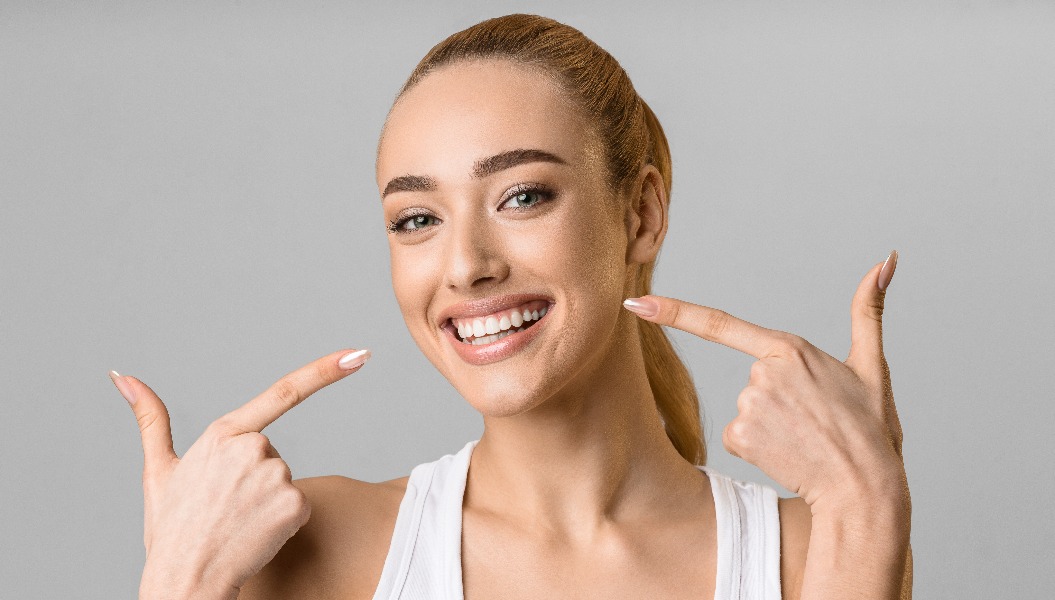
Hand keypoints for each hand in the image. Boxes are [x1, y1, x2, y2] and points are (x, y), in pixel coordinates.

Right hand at [109, 348, 370, 597]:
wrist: (185, 580)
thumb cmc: (172, 529)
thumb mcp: (158, 470)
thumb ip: (149, 418)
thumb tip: (122, 375)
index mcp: (223, 433)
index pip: (284, 392)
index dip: (325, 371)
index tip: (359, 354)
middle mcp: (254, 448)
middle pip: (271, 454)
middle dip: (254, 478)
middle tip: (225, 507)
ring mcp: (276, 476)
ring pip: (284, 481)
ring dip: (266, 502)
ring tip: (235, 522)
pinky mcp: (294, 504)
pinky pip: (299, 507)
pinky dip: (282, 523)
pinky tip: (255, 535)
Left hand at [624, 253, 904, 510]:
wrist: (865, 488)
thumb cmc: (871, 431)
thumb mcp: (873, 367)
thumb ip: (869, 311)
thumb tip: (886, 261)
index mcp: (790, 349)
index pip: (720, 323)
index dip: (673, 311)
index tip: (635, 302)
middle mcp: (762, 372)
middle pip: (753, 381)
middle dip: (778, 400)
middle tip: (815, 421)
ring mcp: (748, 404)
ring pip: (745, 409)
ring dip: (771, 426)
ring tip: (805, 438)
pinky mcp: (739, 435)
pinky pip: (737, 436)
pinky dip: (759, 447)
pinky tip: (788, 454)